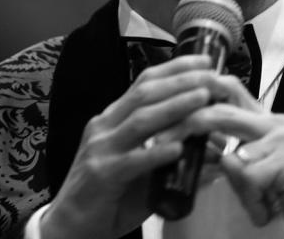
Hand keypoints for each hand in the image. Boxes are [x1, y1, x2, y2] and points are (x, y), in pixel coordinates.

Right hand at [40, 55, 237, 238]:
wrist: (72, 225)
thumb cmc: (111, 193)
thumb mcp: (140, 164)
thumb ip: (169, 151)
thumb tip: (212, 148)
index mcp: (114, 118)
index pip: (145, 82)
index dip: (175, 68)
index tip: (205, 61)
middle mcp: (105, 126)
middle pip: (145, 94)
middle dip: (180, 81)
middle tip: (211, 76)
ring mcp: (101, 149)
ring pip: (140, 120)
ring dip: (174, 107)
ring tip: (202, 98)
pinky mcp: (102, 175)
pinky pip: (132, 161)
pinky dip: (156, 153)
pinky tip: (178, 148)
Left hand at [170, 85, 283, 238]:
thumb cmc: (279, 194)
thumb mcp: (247, 168)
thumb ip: (225, 150)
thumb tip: (188, 140)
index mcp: (265, 118)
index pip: (228, 89)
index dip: (198, 91)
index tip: (167, 104)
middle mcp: (276, 121)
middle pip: (222, 113)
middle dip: (187, 127)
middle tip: (160, 142)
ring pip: (234, 155)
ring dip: (236, 185)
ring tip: (254, 199)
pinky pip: (250, 178)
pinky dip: (251, 200)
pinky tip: (266, 208)